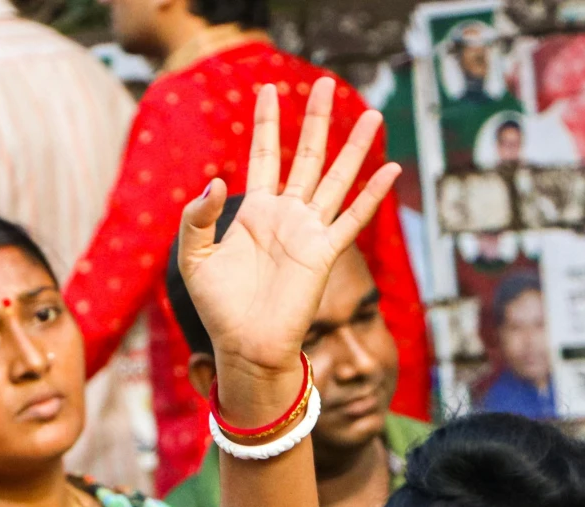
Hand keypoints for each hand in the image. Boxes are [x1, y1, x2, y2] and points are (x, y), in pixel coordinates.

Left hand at [177, 78, 401, 403]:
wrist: (244, 345)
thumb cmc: (218, 308)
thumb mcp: (194, 257)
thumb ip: (197, 218)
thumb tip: (218, 180)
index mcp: (255, 212)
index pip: (263, 156)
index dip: (265, 124)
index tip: (268, 90)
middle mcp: (286, 215)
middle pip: (305, 157)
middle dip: (316, 120)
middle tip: (326, 83)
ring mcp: (308, 232)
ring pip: (335, 179)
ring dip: (354, 147)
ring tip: (372, 114)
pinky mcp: (323, 252)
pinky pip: (352, 218)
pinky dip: (371, 194)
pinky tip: (390, 169)